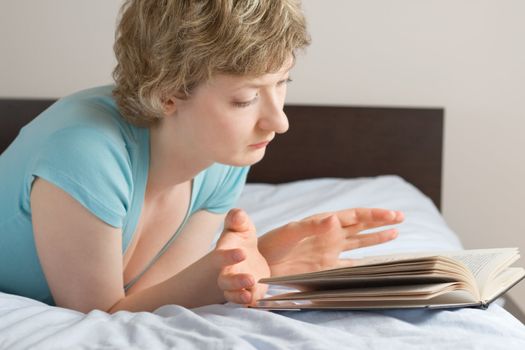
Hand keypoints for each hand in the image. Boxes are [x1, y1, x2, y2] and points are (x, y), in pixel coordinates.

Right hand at [215, 209, 269, 305]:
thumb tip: (237, 215)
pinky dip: (249, 302)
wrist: (247, 255)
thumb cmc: (241, 237)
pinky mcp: (247, 293)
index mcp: (224, 253)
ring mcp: (236, 285)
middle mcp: (227, 271)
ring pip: (232, 295)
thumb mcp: (242, 226)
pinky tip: (256, 300)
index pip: (221, 256)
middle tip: (250, 278)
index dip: (229, 256)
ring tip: (249, 295)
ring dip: (239, 296)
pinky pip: (245, 301)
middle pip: (225, 281)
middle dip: (235, 281)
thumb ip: (238, 219)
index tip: (242, 253)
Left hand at [258, 208, 403, 276]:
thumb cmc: (272, 244)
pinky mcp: (326, 269)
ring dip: (375, 238)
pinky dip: (364, 264)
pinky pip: (350, 265)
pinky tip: (374, 262)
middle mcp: (330, 236)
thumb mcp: (291, 232)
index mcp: (324, 224)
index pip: (354, 216)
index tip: (392, 214)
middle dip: (380, 222)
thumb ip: (312, 226)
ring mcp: (330, 252)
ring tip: (394, 233)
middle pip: (361, 226)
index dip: (373, 214)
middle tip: (401, 218)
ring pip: (359, 243)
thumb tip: (335, 218)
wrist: (261, 264)